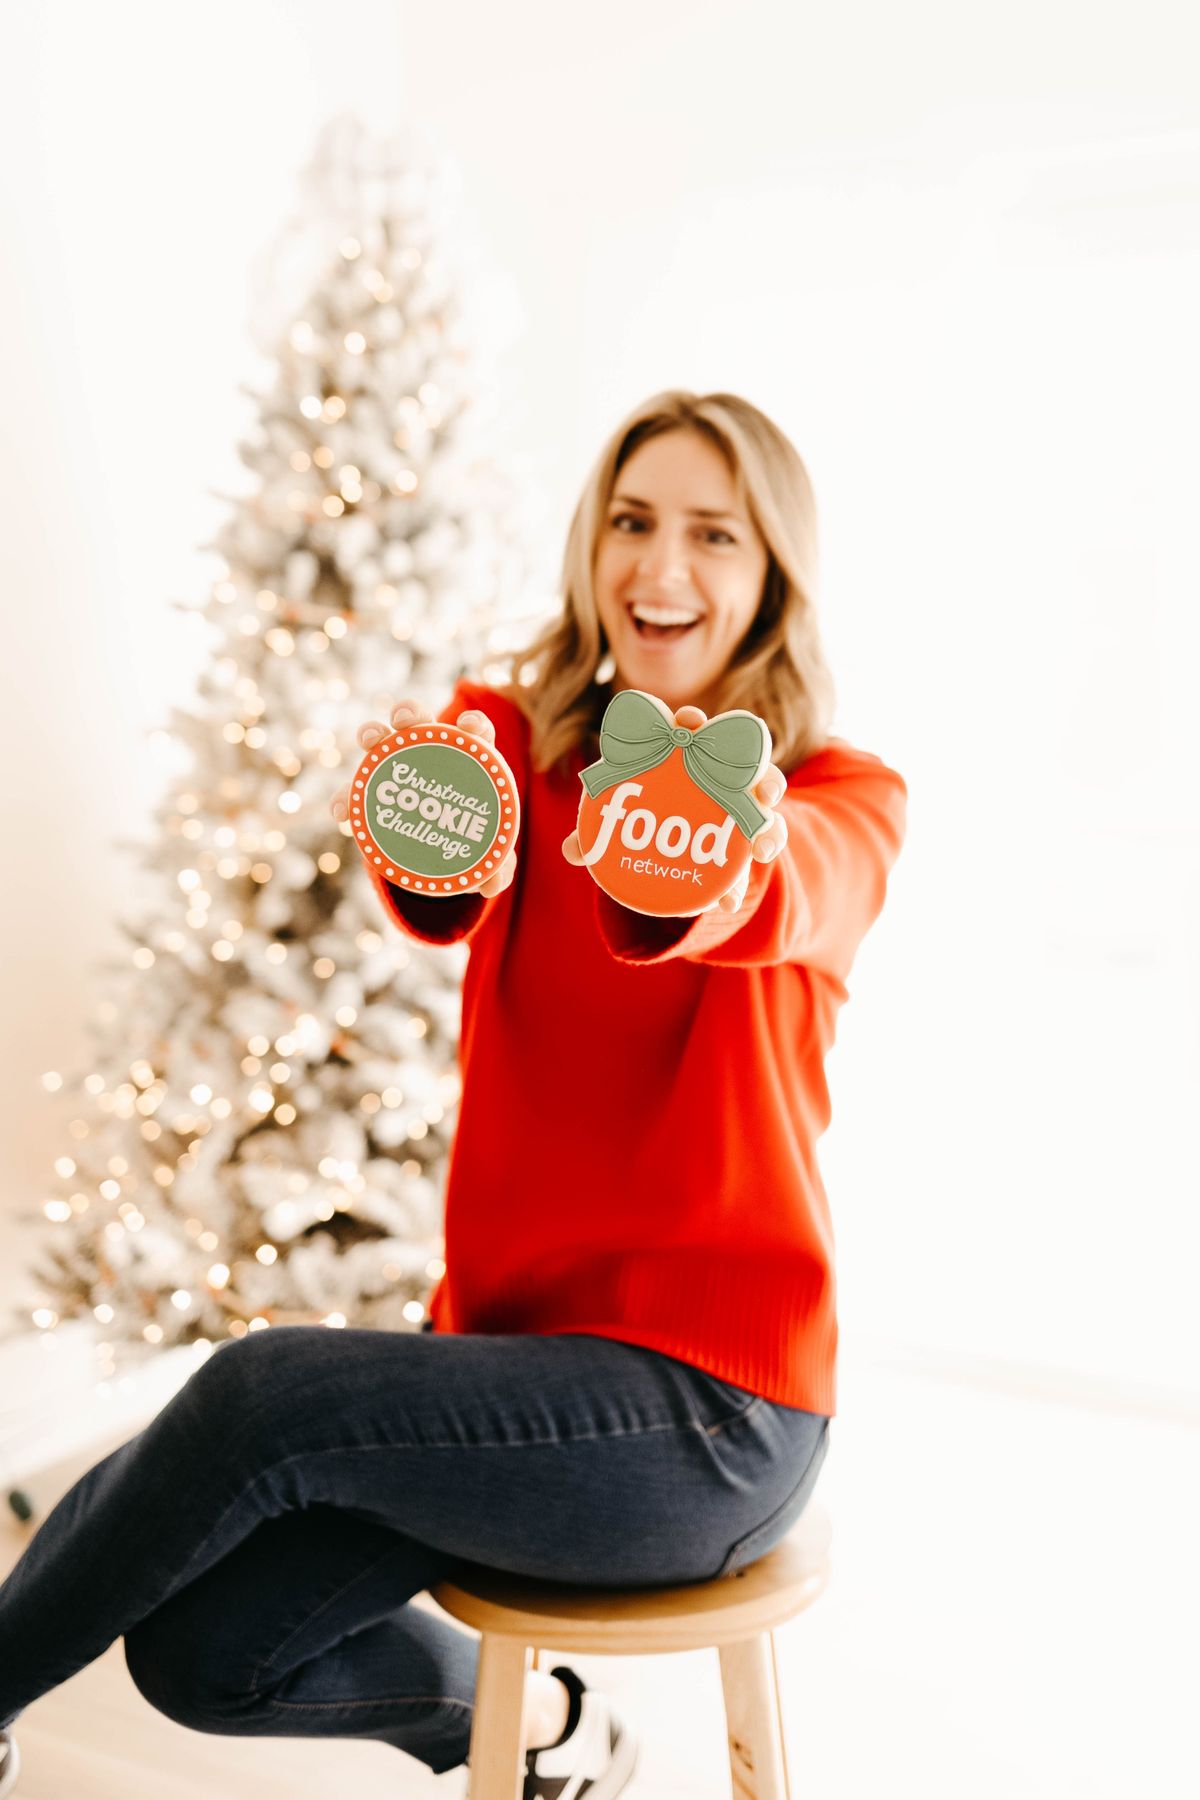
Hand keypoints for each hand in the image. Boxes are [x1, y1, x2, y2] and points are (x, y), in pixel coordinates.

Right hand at [331, 699, 518, 899]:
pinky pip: (353, 791)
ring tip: (368, 741)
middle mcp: (429, 754)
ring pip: (381, 741)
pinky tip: (341, 812)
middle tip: (405, 721)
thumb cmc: (470, 842)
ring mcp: (395, 769)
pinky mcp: (371, 794)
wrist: (436, 854)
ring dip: (372, 733)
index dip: (474, 724)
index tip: (470, 727)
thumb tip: (492, 886)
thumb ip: (497, 867)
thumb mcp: (487, 857)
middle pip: (420, 722)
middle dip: (411, 713)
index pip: (474, 733)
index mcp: (468, 761)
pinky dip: (345, 798)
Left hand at [561, 704, 787, 913]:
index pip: (692, 728)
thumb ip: (595, 833)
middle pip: (751, 766)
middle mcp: (722, 775)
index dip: (692, 721)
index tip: (689, 722)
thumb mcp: (616, 822)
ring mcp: (740, 808)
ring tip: (764, 850)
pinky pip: (749, 863)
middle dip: (762, 776)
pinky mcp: (744, 844)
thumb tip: (571, 850)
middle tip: (762, 792)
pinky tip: (728, 904)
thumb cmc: (641, 815)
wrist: (664, 845)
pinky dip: (738, 887)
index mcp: (686, 754)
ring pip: (764, 815)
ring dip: (769, 828)